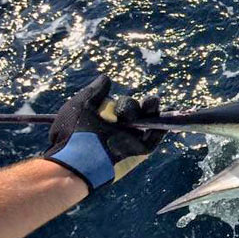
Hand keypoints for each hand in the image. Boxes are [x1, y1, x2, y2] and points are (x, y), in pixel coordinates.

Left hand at [44, 75, 164, 191]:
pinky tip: (165, 118)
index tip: (118, 104)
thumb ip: (94, 91)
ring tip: (152, 101)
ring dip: (151, 110)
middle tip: (129, 110)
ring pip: (145, 121)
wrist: (76, 159)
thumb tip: (107, 77)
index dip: (124, 103)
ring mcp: (129, 140)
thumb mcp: (80, 107)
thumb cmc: (73, 134)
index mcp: (105, 119)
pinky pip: (153, 138)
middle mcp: (119, 130)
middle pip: (134, 111)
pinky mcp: (139, 151)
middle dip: (132, 106)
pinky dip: (161, 128)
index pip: (121, 106)